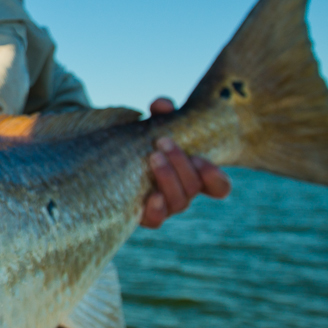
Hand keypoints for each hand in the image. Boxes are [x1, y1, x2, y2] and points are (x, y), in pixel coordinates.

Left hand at [141, 98, 230, 228]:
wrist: (109, 156)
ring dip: (169, 178)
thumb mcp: (154, 123)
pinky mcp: (142, 215)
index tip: (201, 159)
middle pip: (194, 188)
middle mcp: (182, 193)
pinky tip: (151, 196)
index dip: (215, 178)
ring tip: (153, 157)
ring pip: (179, 203)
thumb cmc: (141, 139)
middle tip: (163, 142)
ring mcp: (164, 206)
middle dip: (181, 164)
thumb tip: (162, 106)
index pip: (218, 186)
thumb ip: (162, 113)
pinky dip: (157, 210)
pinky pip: (155, 221)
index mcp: (192, 173)